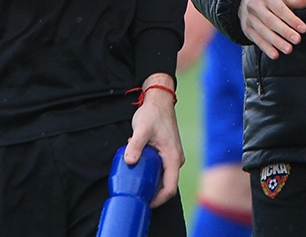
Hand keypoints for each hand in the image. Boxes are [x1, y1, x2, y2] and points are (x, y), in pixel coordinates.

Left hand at [125, 73, 183, 206]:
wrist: (159, 101)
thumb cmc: (153, 114)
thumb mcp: (142, 129)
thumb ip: (136, 145)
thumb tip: (130, 161)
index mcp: (173, 157)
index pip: (170, 188)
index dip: (158, 200)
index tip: (145, 204)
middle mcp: (176, 159)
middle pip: (166, 185)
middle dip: (152, 192)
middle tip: (136, 195)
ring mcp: (172, 156)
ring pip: (163, 177)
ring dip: (150, 181)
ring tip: (135, 181)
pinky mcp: (167, 153)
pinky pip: (161, 169)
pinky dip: (150, 172)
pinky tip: (138, 168)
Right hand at [239, 0, 305, 59]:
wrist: (246, 0)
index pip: (280, 9)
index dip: (292, 19)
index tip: (303, 28)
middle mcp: (256, 6)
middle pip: (270, 21)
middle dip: (285, 32)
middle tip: (297, 40)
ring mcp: (250, 19)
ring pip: (263, 32)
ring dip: (276, 42)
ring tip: (289, 49)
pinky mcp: (247, 30)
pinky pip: (257, 40)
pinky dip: (266, 48)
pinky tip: (275, 55)